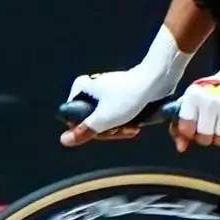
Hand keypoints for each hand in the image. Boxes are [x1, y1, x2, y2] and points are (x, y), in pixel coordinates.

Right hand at [58, 28, 190, 145]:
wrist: (156, 80)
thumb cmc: (128, 96)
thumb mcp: (104, 119)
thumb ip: (83, 130)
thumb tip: (64, 140)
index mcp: (82, 87)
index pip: (73, 116)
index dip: (85, 128)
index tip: (99, 130)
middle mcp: (92, 88)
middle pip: (91, 120)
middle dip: (106, 130)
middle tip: (119, 130)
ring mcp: (108, 92)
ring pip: (106, 119)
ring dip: (118, 128)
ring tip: (131, 128)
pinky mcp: (122, 96)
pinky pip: (118, 115)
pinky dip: (125, 122)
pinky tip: (135, 126)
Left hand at [171, 25, 219, 149]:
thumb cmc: (216, 88)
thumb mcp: (194, 99)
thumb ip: (180, 123)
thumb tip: (181, 147)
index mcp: (194, 95)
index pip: (185, 128)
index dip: (190, 132)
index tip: (194, 126)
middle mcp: (211, 100)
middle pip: (204, 138)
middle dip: (207, 136)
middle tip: (212, 125)